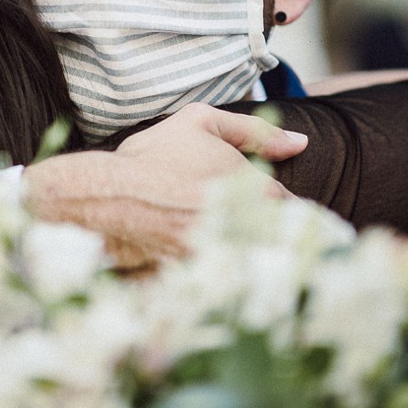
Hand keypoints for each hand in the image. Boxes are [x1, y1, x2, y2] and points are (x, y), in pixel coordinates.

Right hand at [23, 103, 307, 271]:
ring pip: (256, 263)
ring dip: (245, 257)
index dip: (274, 208)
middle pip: (277, 240)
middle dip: (265, 236)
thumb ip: (255, 130)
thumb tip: (300, 143)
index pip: (291, 209)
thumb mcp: (200, 122)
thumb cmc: (153, 156)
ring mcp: (230, 258)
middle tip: (235, 229)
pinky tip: (208, 272)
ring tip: (217, 249)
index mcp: (259, 191)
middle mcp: (251, 227)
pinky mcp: (207, 282)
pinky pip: (228, 285)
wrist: (108, 198)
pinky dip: (223, 279)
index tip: (256, 209)